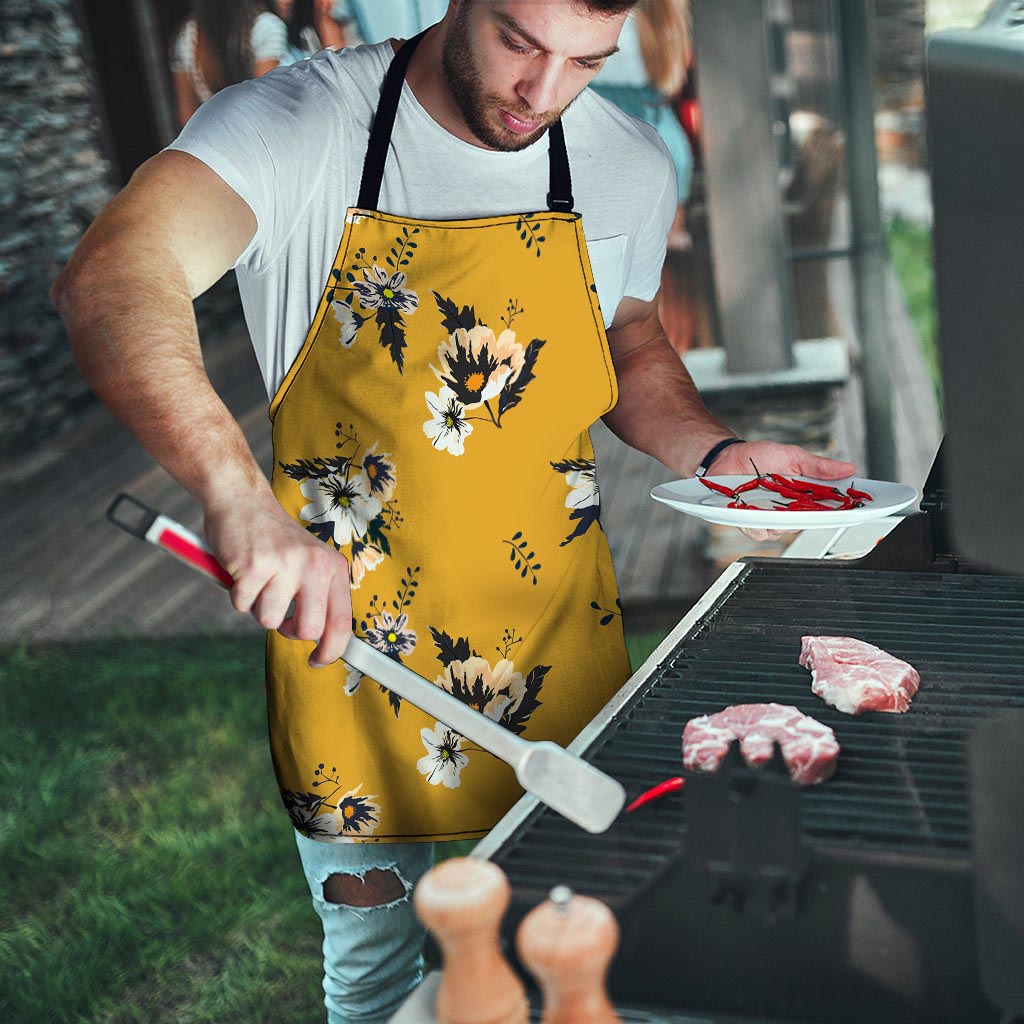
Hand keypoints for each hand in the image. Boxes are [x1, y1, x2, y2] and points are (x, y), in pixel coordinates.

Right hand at [204, 493, 351, 666]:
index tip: (318, 661)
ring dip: (258, 607)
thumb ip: (318, 596)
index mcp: (332, 566)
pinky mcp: (254, 566)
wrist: (242, 501)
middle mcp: (315, 565)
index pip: (342, 621)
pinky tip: (242, 571)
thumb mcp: (309, 562)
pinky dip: (237, 594)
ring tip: (259, 579)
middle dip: (289, 630)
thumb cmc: (274, 539)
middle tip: (279, 612)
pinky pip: (242, 605)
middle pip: (308, 630)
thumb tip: (324, 642)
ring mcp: (285, 564)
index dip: (332, 650)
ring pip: (269, 621)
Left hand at [708, 440, 856, 542]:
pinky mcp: (751, 523)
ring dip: (779, 518)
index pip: (829, 508)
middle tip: (803, 502)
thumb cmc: (759, 456)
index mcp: (804, 495)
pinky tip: (752, 508)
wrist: (727, 458)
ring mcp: (771, 518)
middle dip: (809, 516)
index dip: (843, 511)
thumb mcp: (793, 456)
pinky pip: (760, 532)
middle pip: (808, 523)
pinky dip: (757, 522)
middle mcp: (790, 510)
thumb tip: (848, 468)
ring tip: (769, 499)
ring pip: (784, 531)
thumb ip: (819, 466)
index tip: (855, 509)